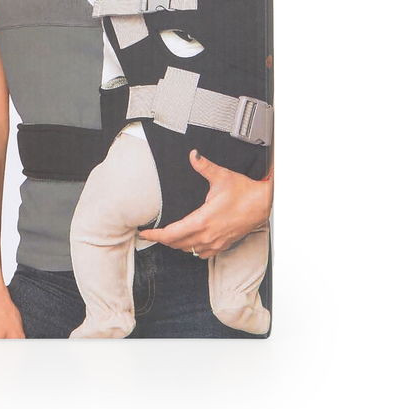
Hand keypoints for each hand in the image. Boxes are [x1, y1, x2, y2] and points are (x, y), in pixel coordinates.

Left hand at [138, 149, 272, 258]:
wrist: (264, 205)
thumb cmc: (244, 192)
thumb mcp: (221, 176)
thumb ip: (204, 166)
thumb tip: (193, 155)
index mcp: (202, 220)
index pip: (172, 234)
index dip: (156, 235)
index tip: (144, 233)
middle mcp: (207, 235)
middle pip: (177, 244)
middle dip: (162, 239)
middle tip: (151, 234)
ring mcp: (216, 242)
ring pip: (189, 250)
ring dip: (176, 244)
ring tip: (166, 237)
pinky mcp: (223, 245)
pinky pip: (202, 253)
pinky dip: (192, 249)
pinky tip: (189, 242)